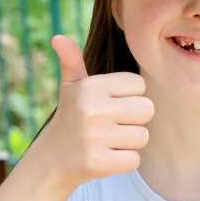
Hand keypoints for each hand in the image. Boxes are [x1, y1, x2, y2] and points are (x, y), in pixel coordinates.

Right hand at [35, 34, 153, 190]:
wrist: (52, 160)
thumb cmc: (72, 116)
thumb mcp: (71, 87)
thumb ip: (72, 61)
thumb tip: (58, 37)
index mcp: (90, 86)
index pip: (140, 85)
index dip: (130, 96)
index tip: (111, 104)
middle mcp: (92, 109)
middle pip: (147, 109)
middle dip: (135, 119)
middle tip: (113, 124)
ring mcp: (94, 137)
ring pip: (143, 136)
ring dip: (130, 141)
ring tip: (108, 140)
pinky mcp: (98, 163)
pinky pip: (135, 159)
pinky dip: (125, 161)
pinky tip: (106, 156)